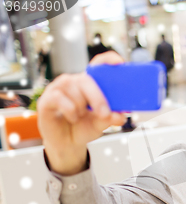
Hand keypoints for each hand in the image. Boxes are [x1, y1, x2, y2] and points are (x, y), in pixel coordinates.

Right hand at [38, 51, 126, 174]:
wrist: (66, 143)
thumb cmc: (83, 127)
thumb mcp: (100, 123)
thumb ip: (110, 118)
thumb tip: (120, 116)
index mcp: (90, 83)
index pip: (98, 64)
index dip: (108, 60)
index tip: (120, 63)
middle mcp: (74, 81)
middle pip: (86, 79)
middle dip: (98, 98)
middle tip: (104, 114)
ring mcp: (59, 88)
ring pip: (73, 90)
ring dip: (81, 107)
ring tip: (81, 116)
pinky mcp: (47, 99)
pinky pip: (60, 99)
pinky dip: (70, 111)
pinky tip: (72, 118)